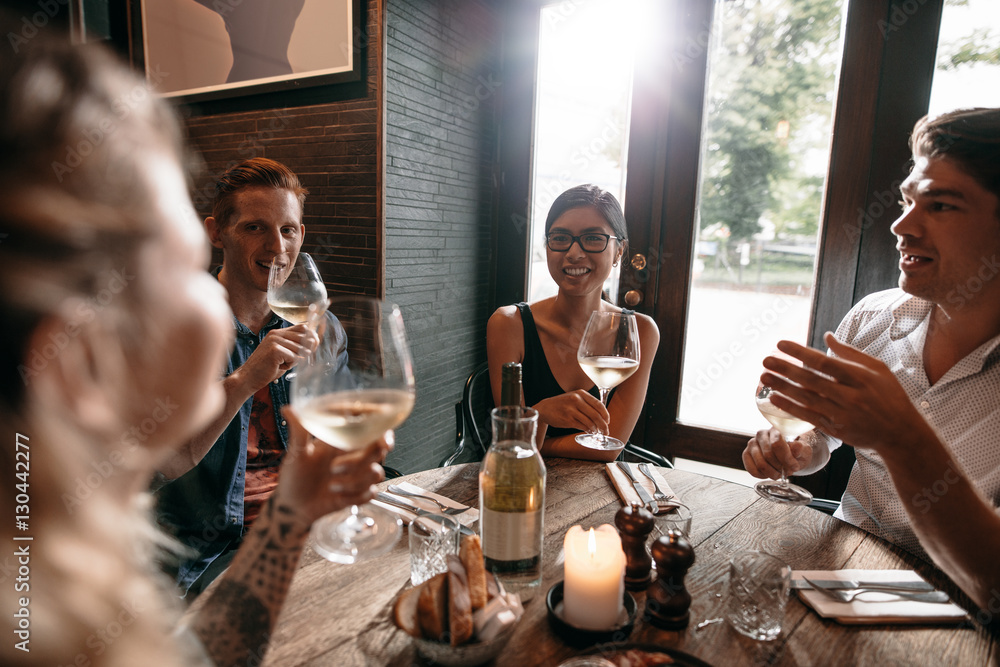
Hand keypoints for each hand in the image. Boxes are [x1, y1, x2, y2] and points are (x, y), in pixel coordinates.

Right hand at [233, 324, 318, 392]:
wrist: (248, 377)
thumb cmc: (267, 368)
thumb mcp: (282, 353)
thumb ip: (295, 346)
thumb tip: (314, 341)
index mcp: (278, 332)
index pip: (303, 327)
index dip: (311, 337)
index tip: (313, 347)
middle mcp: (276, 334)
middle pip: (304, 337)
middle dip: (306, 350)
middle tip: (292, 360)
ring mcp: (275, 340)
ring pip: (300, 349)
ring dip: (295, 360)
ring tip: (282, 364)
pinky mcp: (275, 350)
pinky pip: (294, 357)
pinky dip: (290, 364)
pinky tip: (279, 366)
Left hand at [273, 407, 390, 526]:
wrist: (293, 506)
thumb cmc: (294, 476)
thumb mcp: (296, 452)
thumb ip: (299, 430)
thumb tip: (288, 408)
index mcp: (343, 442)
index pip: (372, 431)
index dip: (383, 433)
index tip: (382, 439)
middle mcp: (354, 457)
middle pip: (379, 451)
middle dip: (364, 458)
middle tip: (337, 465)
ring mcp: (357, 476)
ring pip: (375, 473)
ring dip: (354, 480)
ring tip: (331, 483)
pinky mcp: (357, 494)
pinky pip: (370, 493)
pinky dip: (356, 495)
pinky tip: (338, 495)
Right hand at [533, 389, 610, 435]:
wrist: (545, 408)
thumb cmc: (562, 404)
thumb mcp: (574, 397)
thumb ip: (587, 403)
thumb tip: (602, 416)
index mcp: (580, 393)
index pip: (598, 404)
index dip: (605, 414)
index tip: (608, 421)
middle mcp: (576, 400)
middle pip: (596, 415)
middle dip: (603, 425)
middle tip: (606, 431)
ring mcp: (571, 410)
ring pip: (590, 422)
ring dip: (595, 429)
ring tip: (596, 432)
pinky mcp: (567, 419)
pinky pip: (582, 426)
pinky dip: (587, 430)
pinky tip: (589, 431)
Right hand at [743, 427, 812, 478]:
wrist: (787, 455)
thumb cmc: (795, 452)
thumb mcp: (803, 450)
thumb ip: (800, 449)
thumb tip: (797, 446)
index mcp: (775, 429)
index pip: (777, 444)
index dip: (786, 458)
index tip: (794, 466)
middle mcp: (761, 434)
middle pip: (768, 455)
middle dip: (780, 467)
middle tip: (787, 471)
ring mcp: (752, 444)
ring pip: (760, 464)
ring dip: (772, 473)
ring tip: (779, 473)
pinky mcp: (746, 454)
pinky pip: (752, 470)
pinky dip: (763, 476)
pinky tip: (770, 473)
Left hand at [759, 333, 922, 451]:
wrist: (900, 432)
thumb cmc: (890, 396)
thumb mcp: (877, 369)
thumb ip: (849, 353)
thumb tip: (826, 336)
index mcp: (860, 377)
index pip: (823, 362)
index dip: (800, 353)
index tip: (780, 344)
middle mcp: (849, 395)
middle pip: (811, 380)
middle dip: (785, 369)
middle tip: (765, 360)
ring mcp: (841, 414)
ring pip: (806, 399)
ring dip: (782, 387)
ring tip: (763, 377)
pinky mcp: (835, 428)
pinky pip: (808, 416)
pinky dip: (790, 407)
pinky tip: (774, 398)